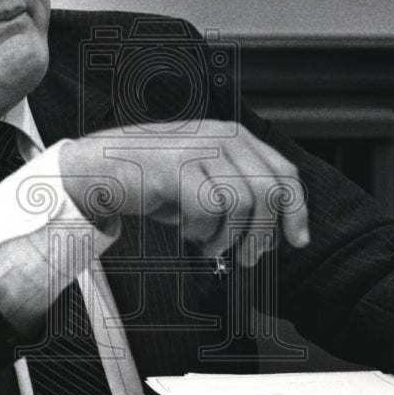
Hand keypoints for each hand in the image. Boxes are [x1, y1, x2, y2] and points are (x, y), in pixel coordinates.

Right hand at [60, 120, 309, 264]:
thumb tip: (275, 231)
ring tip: (208, 246)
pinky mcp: (176, 167)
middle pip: (269, 192)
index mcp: (233, 136)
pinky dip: (202, 232)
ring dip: (228, 237)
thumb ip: (239, 192)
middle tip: (246, 258)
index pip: (284, 173)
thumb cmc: (152, 179)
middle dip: (262, 234)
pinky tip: (188, 234)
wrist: (97, 169)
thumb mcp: (204, 180)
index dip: (297, 210)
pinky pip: (209, 209)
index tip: (297, 240)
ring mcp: (198, 148)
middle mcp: (221, 136)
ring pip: (242, 203)